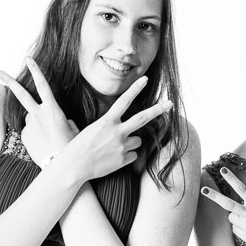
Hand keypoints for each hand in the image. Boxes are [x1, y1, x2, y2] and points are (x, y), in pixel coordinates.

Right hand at [0, 58, 170, 180]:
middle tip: (170, 103)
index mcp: (107, 121)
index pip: (124, 101)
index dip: (135, 89)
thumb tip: (118, 127)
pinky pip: (133, 156)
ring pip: (137, 141)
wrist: (75, 166)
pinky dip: (127, 157)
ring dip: (131, 142)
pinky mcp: (124, 160)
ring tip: (114, 147)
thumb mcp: (91, 129)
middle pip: (143, 118)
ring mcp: (122, 146)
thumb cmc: (79, 146)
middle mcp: (117, 132)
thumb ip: (108, 125)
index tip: (145, 79)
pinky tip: (114, 159)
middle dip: (158, 110)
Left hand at [0, 58, 77, 168]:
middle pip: (21, 94)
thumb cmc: (71, 147)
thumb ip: (63, 120)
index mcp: (53, 109)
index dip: (35, 70)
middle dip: (8, 81)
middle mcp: (38, 114)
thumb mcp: (73, 129)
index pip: (42, 85)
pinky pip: (29, 133)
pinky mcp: (24, 136)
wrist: (61, 166)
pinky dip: (35, 137)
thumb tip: (56, 121)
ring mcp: (29, 125)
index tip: (28, 59)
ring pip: (30, 119)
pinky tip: (43, 146)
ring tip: (48, 139)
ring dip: (36, 125)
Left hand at [200, 168, 245, 245]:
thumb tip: (238, 208)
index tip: (223, 170)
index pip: (242, 189)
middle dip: (214, 196)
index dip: (231, 179)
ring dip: (236, 217)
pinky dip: (240, 229)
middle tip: (203, 190)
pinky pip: (236, 230)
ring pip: (231, 218)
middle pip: (228, 204)